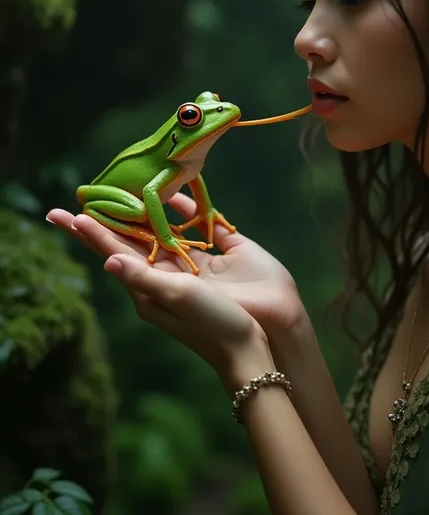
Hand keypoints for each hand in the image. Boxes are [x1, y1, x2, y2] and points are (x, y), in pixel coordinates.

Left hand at [47, 193, 305, 338]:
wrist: (256, 346)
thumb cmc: (214, 324)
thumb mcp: (176, 299)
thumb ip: (143, 277)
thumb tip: (106, 259)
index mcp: (148, 287)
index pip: (110, 251)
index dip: (87, 231)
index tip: (60, 213)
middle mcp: (163, 276)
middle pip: (126, 239)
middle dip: (103, 218)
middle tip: (80, 196)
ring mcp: (188, 269)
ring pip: (157, 233)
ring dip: (138, 213)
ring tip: (119, 193)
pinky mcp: (214, 262)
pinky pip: (192, 231)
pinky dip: (182, 213)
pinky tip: (176, 198)